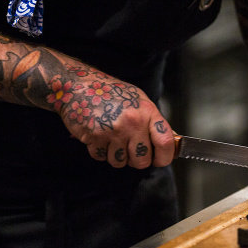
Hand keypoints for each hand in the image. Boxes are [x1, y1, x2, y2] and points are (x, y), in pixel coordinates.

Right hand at [51, 75, 174, 167]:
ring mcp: (114, 130)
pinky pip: (101, 157)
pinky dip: (99, 151)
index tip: (159, 159)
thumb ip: (152, 121)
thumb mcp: (138, 100)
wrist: (79, 85)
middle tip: (129, 150)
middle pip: (142, 161)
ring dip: (115, 156)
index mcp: (147, 112)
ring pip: (120, 162)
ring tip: (111, 139)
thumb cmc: (110, 92)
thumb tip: (168, 143)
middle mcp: (133, 122)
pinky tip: (98, 136)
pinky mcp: (95, 137)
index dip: (164, 157)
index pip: (166, 143)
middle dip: (136, 161)